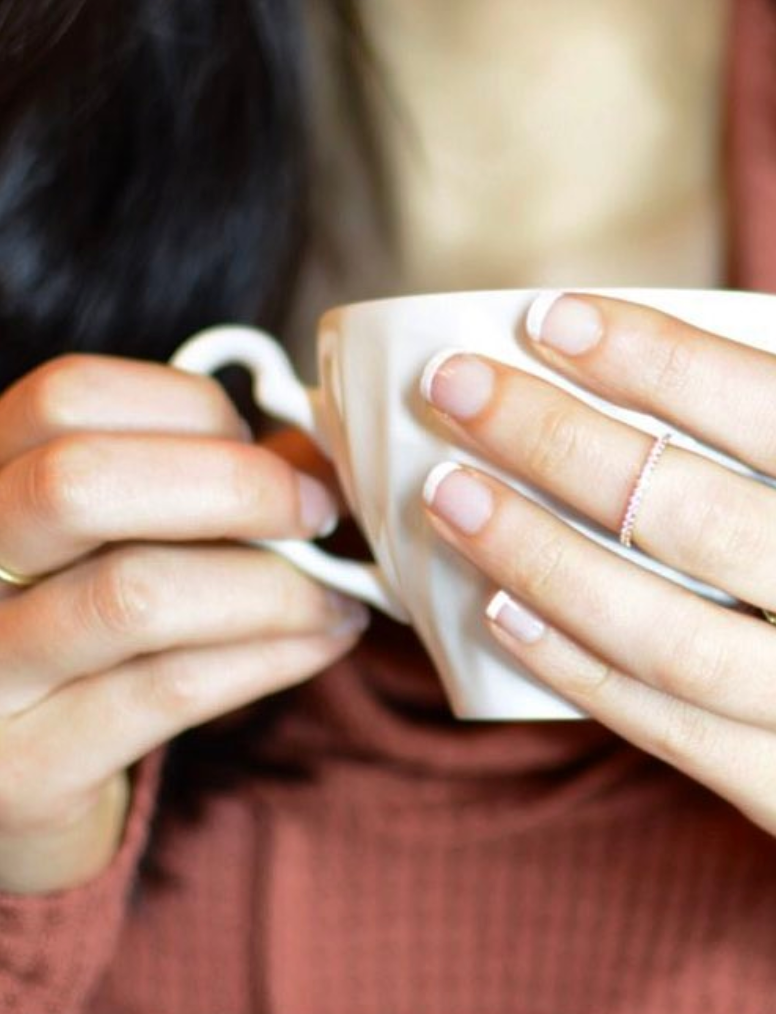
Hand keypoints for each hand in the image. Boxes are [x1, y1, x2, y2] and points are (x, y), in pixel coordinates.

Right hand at [0, 355, 367, 894]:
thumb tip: (327, 448)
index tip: (272, 449)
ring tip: (337, 593)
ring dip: (275, 588)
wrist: (30, 783)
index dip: (194, 410)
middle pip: (80, 481)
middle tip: (317, 514)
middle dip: (237, 487)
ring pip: (134, 595)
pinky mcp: (23, 771)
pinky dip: (274, 654)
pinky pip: (170, 689)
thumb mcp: (133, 536)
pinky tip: (323, 639)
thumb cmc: (101, 631)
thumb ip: (211, 478)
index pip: (68, 398)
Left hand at [418, 293, 775, 1009]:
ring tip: (449, 495)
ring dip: (543, 557)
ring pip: (674, 633)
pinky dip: (582, 670)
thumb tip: (684, 386)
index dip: (661, 361)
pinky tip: (504, 613)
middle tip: (458, 390)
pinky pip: (682, 732)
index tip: (550, 318)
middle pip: (709, 516)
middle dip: (562, 442)